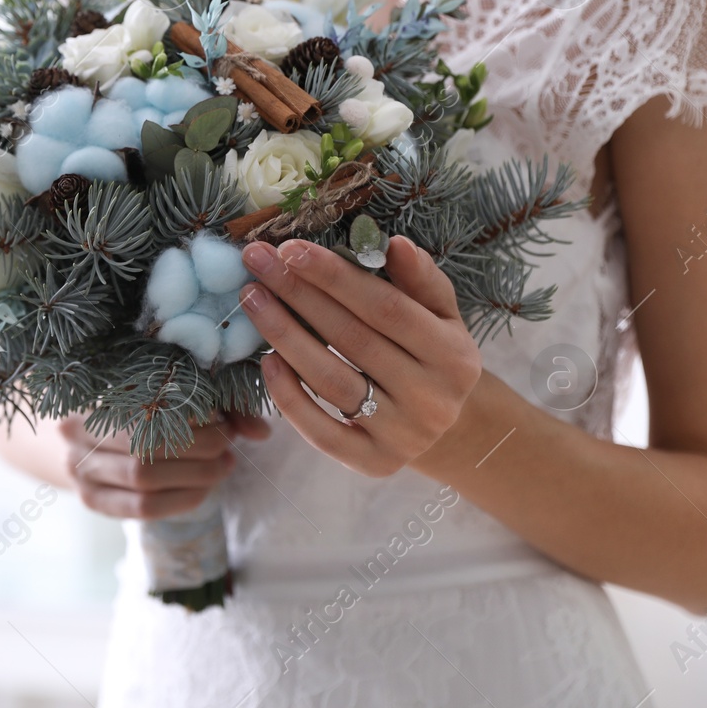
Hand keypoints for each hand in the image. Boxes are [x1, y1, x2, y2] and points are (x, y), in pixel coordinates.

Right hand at [57, 411, 269, 518]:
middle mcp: (76, 432)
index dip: (189, 416)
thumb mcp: (159, 391)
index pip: (145, 406)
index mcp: (92, 393)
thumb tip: (261, 432)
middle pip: (145, 449)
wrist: (76, 436)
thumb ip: (210, 404)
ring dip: (194, 477)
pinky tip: (201, 490)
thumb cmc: (126, 407)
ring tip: (222, 466)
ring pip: (144, 481)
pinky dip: (179, 501)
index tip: (221, 417)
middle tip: (228, 445)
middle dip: (198, 450)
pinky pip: (141, 509)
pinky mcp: (92, 500)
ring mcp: (80, 470)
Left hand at [238, 233, 481, 477]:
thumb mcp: (440, 315)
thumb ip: (420, 279)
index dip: (335, 276)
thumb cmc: (432, 354)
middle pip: (352, 339)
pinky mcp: (375, 464)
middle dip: (298, 295)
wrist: (451, 429)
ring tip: (252, 300)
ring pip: (332, 382)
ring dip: (284, 336)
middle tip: (256, 262)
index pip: (385, 307)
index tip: (289, 248)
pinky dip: (290, 397)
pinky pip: (323, 433)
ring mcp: (404, 436)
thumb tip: (395, 244)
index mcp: (454, 354)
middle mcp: (433, 399)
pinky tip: (267, 361)